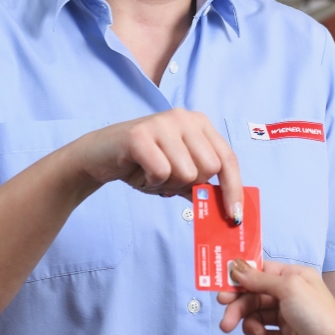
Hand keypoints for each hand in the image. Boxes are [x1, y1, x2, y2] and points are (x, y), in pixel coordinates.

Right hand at [72, 108, 242, 221]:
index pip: (227, 158)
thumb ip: (201, 186)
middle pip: (209, 168)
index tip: (234, 216)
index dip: (233, 189)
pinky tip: (140, 171)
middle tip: (168, 178)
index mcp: (199, 123)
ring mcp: (162, 123)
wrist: (99, 155)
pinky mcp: (140, 135)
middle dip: (190, 184)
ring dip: (168, 184)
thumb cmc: (143, 164)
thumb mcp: (178, 174)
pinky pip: (162, 172)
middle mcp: (184, 118)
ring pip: (186, 173)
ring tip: (152, 173)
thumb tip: (229, 210)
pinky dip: (152, 181)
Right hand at [218, 260, 334, 334]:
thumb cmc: (318, 315)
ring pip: (255, 316)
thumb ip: (260, 278)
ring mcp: (287, 317)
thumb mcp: (289, 288)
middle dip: (238, 307)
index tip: (222, 287)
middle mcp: (290, 295)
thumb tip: (237, 267)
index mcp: (294, 277)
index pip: (260, 272)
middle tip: (226, 320)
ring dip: (249, 324)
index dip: (241, 279)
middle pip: (253, 295)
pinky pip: (263, 334)